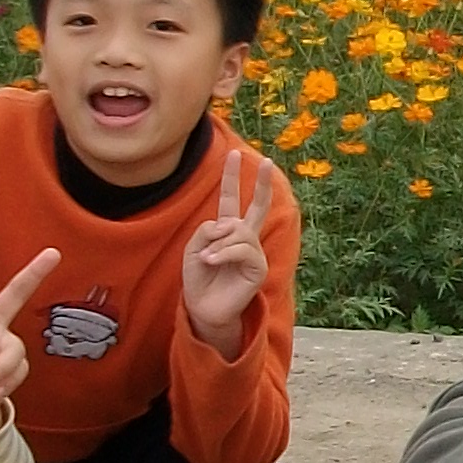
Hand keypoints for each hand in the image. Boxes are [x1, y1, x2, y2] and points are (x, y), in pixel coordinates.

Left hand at [182, 151, 271, 356]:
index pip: (231, 199)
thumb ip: (207, 230)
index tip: (235, 153)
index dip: (232, 177)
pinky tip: (212, 262)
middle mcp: (244, 237)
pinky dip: (223, 253)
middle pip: (256, 205)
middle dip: (262, 183)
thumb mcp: (194, 248)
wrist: (204, 308)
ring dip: (218, 244)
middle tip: (268, 161)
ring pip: (238, 231)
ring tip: (207, 260)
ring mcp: (253, 251)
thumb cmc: (199, 279)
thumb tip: (230, 226)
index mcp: (227, 230)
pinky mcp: (257, 267)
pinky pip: (241, 249)